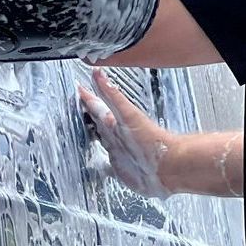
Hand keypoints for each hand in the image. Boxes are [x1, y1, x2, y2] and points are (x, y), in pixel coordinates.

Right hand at [78, 67, 174, 198]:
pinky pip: (106, 167)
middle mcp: (116, 137)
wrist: (169, 165)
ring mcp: (118, 154)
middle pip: (98, 124)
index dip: (87, 99)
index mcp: (116, 123)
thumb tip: (99, 73)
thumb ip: (112, 96)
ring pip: (101, 142)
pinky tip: (97, 165)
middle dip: (86, 117)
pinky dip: (99, 165)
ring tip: (83, 132)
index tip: (78, 90)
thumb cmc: (152, 139)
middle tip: (76, 109)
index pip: (97, 108)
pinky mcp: (121, 171)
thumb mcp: (127, 114)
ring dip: (92, 137)